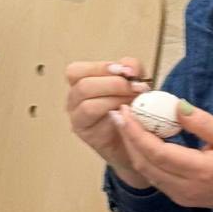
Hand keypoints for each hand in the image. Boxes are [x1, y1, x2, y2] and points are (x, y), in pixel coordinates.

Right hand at [65, 57, 152, 183]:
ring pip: (86, 102)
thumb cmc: (132, 112)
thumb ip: (132, 70)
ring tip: (134, 102)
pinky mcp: (85, 133)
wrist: (138, 144)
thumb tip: (129, 67)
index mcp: (81, 84)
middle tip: (136, 88)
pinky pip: (93, 118)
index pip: (77, 70)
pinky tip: (127, 114)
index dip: (101, 67)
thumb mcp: (134, 84)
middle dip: (113, 83)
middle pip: (82, 85)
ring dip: (114, 98)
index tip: (126, 71)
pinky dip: (111, 112)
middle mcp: (75, 100)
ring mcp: (77, 118)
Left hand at [110, 100, 212, 211]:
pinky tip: (139, 139)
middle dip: (127, 136)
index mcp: (200, 172)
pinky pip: (153, 176)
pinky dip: (141, 156)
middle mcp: (185, 188)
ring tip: (124, 122)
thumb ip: (203, 123)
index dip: (136, 131)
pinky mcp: (178, 197)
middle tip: (118, 112)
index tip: (125, 110)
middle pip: (144, 162)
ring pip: (145, 171)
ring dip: (131, 146)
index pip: (156, 152)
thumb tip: (176, 105)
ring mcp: (180, 196)